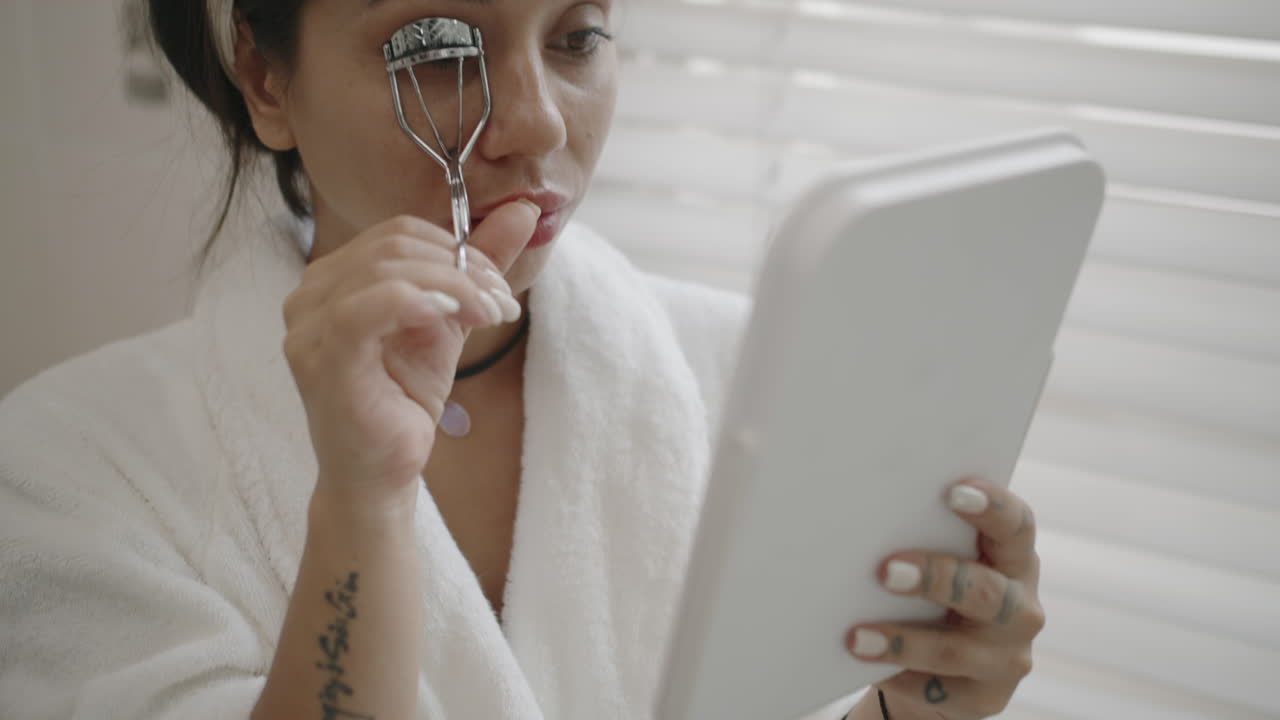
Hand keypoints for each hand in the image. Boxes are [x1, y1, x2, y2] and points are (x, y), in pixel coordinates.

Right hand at [282, 202, 538, 503]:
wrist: (381, 474)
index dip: (456, 248)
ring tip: (491, 316)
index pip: (398, 234)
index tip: (497, 286)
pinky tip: (452, 319)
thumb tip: (522, 212)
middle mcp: (309, 295)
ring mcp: (307, 327)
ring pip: (387, 269)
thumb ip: (477, 267)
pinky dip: (419, 301)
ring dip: (454, 286)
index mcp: (333, 279)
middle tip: (502, 302)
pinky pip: (364, 308)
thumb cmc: (403, 399)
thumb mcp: (450, 320)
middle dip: (463, 268)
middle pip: (395, 246)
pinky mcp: (320, 360)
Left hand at [847, 479, 1044, 718]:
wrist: (936, 669)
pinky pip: (938, 689)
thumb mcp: (937, 562)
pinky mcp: (986, 698)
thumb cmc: (930, 596)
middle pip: (984, 590)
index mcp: (1012, 558)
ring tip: (856, 636)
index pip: (1015, 526)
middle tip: (884, 570)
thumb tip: (862, 516)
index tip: (953, 491)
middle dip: (934, 578)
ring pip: (956, 649)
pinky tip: (863, 664)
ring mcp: (1007, 657)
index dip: (992, 507)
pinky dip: (897, 675)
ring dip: (903, 641)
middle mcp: (1021, 607)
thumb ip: (922, 540)